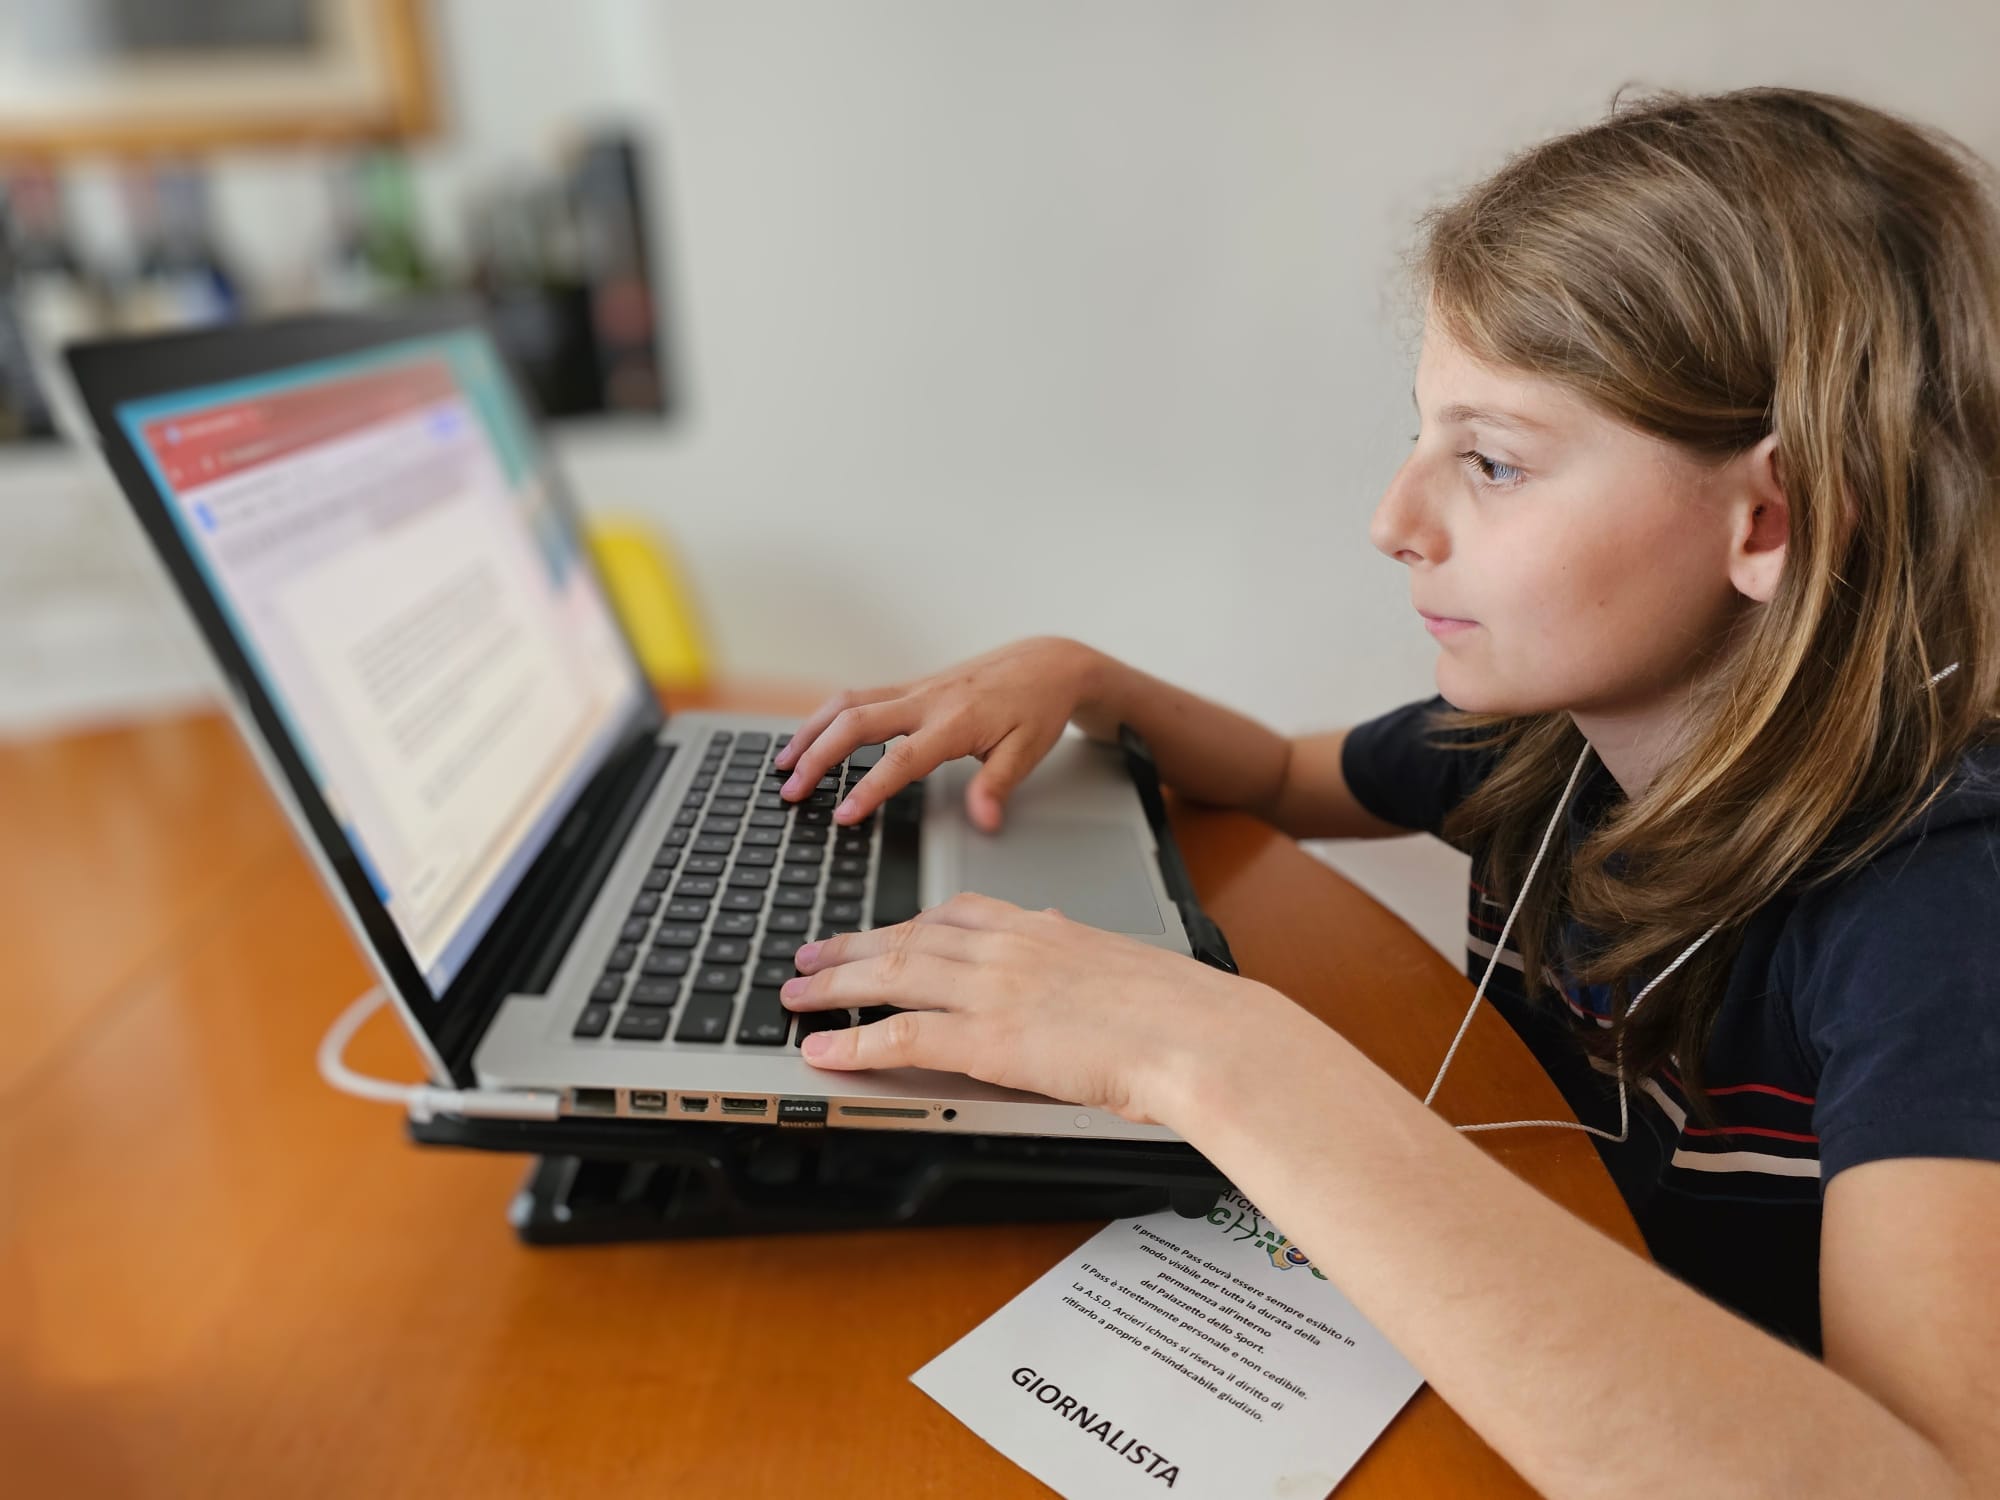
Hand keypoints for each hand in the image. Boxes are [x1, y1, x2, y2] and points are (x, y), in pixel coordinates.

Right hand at [772, 637, 1107, 832]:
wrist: (1047, 662)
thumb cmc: (1037, 708)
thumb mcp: (1028, 752)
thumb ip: (998, 786)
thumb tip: (984, 822)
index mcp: (955, 720)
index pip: (902, 758)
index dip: (869, 788)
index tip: (843, 815)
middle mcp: (927, 699)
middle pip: (855, 721)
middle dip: (817, 756)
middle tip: (790, 790)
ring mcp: (914, 688)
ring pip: (847, 702)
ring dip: (811, 731)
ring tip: (783, 764)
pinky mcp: (910, 684)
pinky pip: (858, 696)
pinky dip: (827, 717)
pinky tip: (811, 738)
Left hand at [779, 891, 1273, 1126]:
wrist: (1194, 1032)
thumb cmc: (1177, 1010)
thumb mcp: (1122, 963)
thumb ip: (1082, 953)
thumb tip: (1071, 946)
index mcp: (1041, 927)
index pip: (957, 914)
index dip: (907, 924)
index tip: (880, 930)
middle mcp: (1006, 947)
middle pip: (907, 938)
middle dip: (851, 947)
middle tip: (809, 957)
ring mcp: (991, 990)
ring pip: (890, 975)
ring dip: (834, 985)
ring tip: (795, 995)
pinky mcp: (986, 1039)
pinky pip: (900, 1036)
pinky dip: (854, 1042)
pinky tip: (824, 1050)